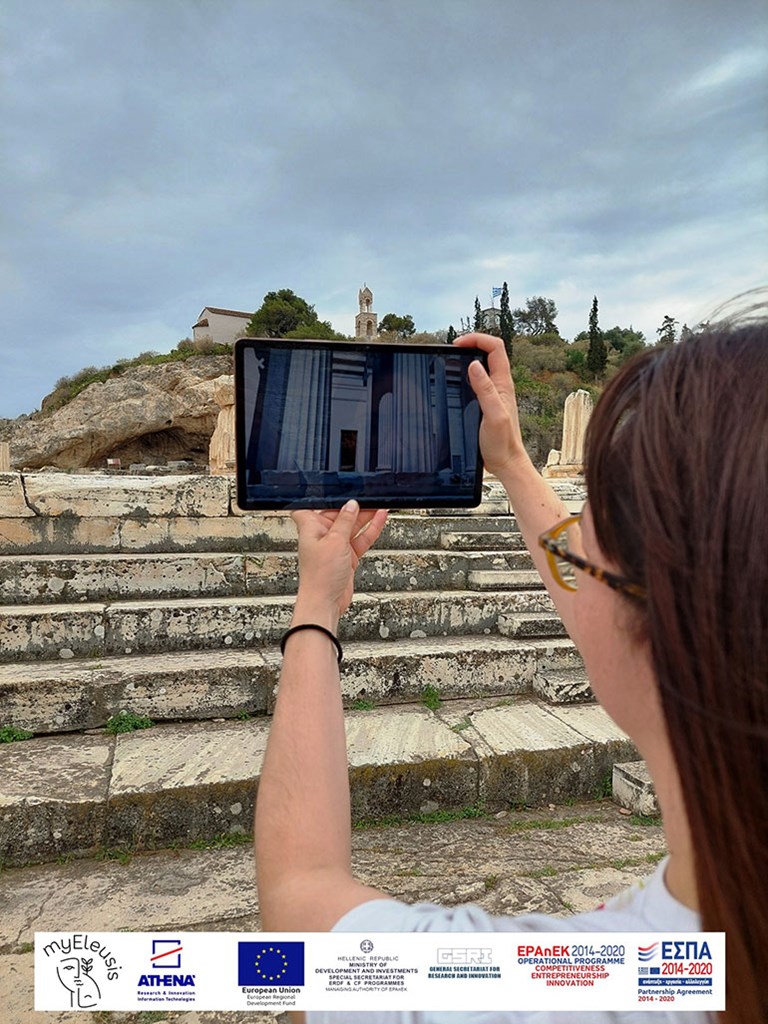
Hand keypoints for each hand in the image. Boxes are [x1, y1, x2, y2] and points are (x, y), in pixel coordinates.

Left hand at [291, 501, 388, 625]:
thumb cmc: (320, 576)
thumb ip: (345, 521)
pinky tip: (380, 518)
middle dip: (352, 505)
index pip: (310, 506)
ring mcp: (336, 546)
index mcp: (311, 527)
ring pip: (353, 526)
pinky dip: (370, 530)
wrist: (325, 603)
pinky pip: (361, 539)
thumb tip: (351, 505)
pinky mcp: (347, 556)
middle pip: (338, 514)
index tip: (335, 486)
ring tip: (379, 504)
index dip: (320, 496)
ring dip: (365, 516)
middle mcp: (322, 535)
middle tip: (368, 494)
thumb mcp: (335, 541)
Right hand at [454, 332, 529, 477]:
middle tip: (451, 349)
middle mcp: (499, 385)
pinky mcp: (485, 403)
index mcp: (503, 384)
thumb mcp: (494, 415)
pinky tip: (452, 383)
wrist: (505, 463)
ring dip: (467, 359)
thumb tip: (474, 365)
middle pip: (488, 352)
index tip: (458, 344)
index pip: (495, 347)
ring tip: (449, 360)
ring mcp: (492, 394)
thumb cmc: (502, 443)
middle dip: (470, 344)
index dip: (477, 339)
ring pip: (482, 366)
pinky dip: (464, 376)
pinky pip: (476, 382)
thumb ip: (485, 389)